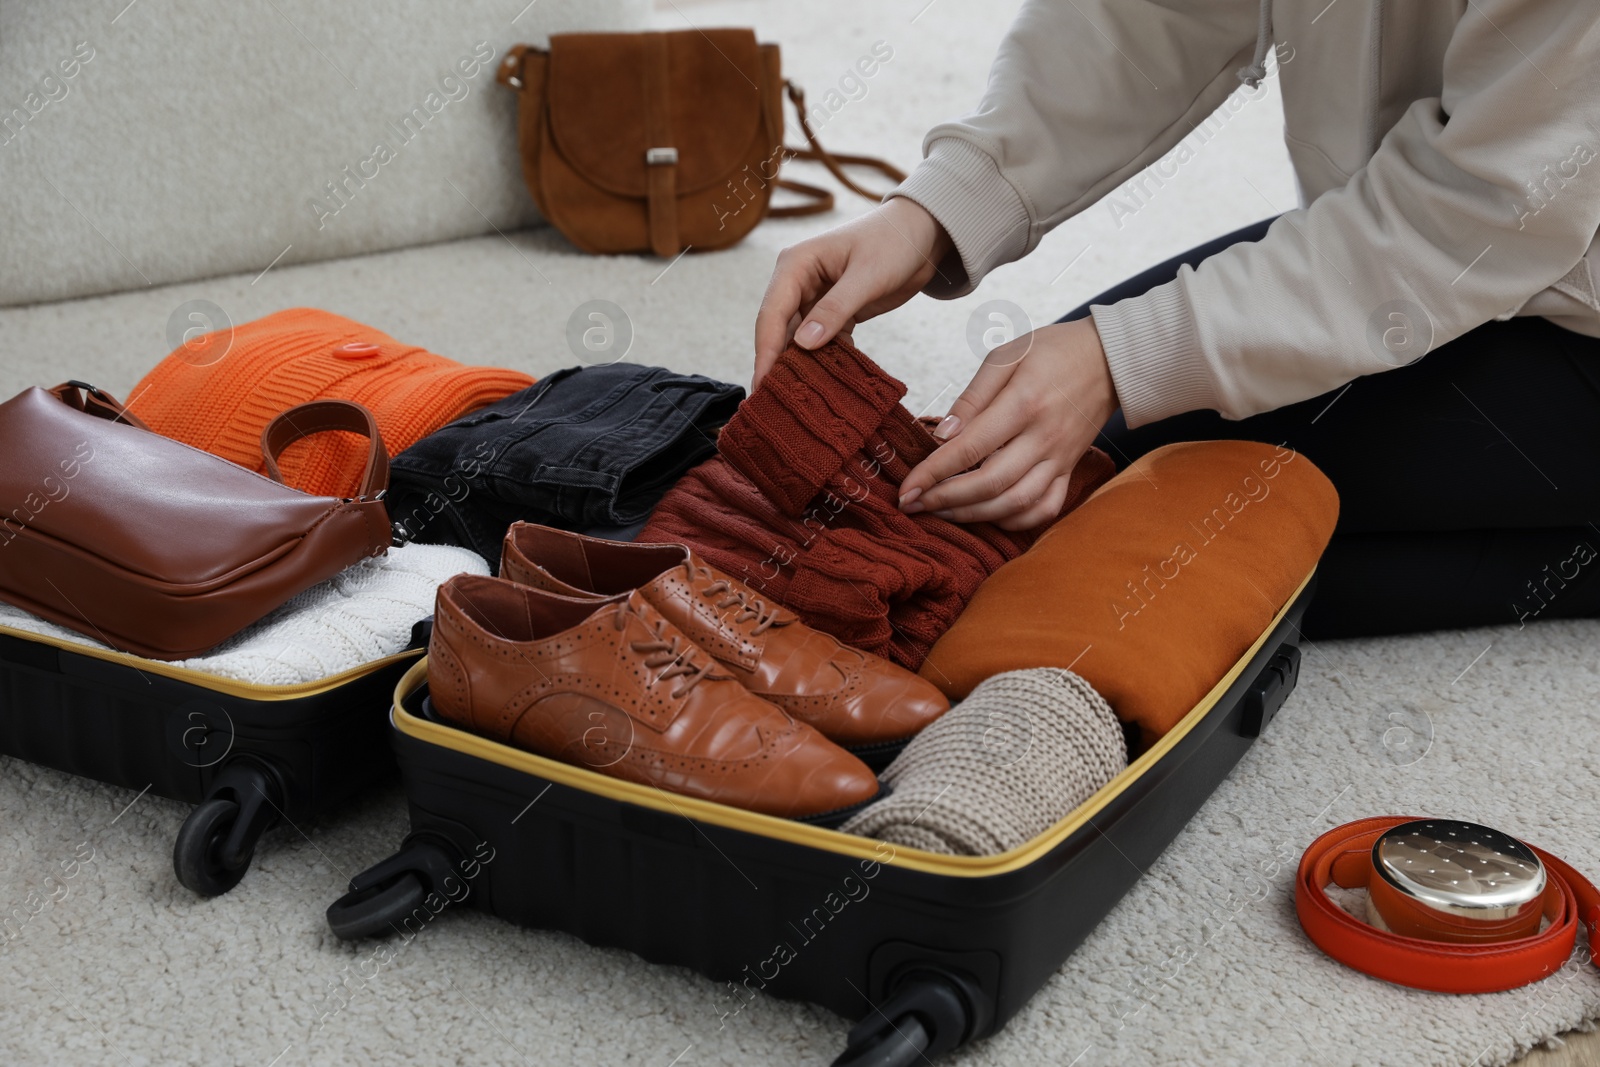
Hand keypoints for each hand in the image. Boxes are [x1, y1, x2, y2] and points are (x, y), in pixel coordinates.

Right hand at [754, 197, 952, 388]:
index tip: (762, 384)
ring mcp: (815, 298)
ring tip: (798, 400)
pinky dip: (825, 360)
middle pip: (779, 330)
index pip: (771, 314)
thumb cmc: (893, 242)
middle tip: (772, 402)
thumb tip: (803, 344)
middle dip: (777, 364)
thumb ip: (835, 309)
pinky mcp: (834, 312)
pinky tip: (828, 383)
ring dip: (801, 365)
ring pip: (799, 339)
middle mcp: (798, 282)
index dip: (766, 351)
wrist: (922, 234)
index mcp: (795, 265)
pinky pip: (822, 341)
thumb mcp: (867, 276)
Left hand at [899, 317, 1117, 530]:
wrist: (1112, 359)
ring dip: (973, 515)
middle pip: (990, 483)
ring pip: (1015, 503)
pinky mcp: (1070, 470)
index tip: (907, 489)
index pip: (970, 448)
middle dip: (946, 500)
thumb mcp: (1008, 356)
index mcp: (1024, 404)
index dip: (934, 473)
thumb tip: (942, 435)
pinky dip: (1014, 520)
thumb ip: (973, 396)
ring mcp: (1060, 459)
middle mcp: (1043, 438)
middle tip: (914, 504)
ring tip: (941, 511)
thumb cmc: (1053, 352)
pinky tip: (987, 515)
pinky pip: (1044, 509)